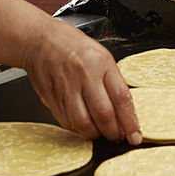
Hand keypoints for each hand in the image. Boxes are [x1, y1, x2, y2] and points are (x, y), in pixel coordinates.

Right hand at [22, 19, 141, 143]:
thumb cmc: (73, 46)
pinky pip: (66, 122)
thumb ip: (112, 82)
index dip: (130, 122)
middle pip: (103, 114)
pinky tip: (83, 124)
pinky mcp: (50, 97)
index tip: (135, 136)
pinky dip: (77, 129)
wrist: (40, 39)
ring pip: (83, 123)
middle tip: (117, 135)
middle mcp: (83, 75)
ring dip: (94, 134)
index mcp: (100, 63)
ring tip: (99, 131)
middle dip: (113, 132)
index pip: (121, 98)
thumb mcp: (101, 56)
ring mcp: (65, 87)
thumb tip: (124, 113)